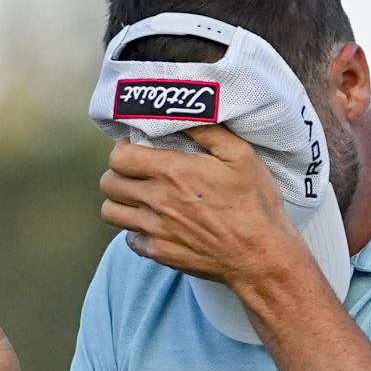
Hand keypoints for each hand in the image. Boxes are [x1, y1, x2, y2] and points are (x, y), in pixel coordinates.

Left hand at [99, 125, 303, 287]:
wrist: (261, 256)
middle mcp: (157, 201)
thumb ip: (208, 131)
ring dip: (120, 201)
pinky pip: (129, 240)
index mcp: (172, 172)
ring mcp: (155, 230)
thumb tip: (185, 113)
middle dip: (118, 173)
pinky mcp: (160, 253)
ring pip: (110, 212)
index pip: (120, 157)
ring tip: (138, 197)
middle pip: (109, 183)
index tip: (137, 148)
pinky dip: (135, 231)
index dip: (123, 149)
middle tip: (135, 172)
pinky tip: (154, 225)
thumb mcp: (240, 155)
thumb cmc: (254, 204)